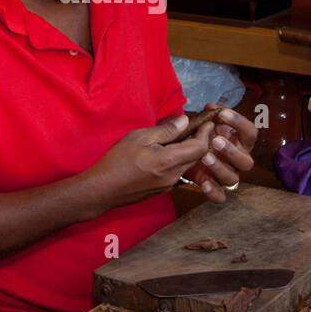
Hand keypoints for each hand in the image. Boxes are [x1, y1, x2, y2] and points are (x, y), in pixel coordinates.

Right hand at [89, 115, 215, 209]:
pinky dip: (180, 159)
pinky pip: (178, 172)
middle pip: (198, 157)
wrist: (103, 189)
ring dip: (191, 151)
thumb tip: (184, 121)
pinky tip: (170, 150)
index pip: (200, 147)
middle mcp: (173, 176)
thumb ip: (165, 130)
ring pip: (188, 165)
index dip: (206, 133)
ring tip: (184, 136)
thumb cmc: (117, 161)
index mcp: (168, 161)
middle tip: (199, 126)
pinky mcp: (163, 189)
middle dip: (202, 141)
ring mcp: (168, 185)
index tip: (207, 122)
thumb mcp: (139, 137)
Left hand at [182, 104, 256, 203]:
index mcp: (241, 142)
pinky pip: (220, 196)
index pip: (251, 133)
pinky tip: (204, 183)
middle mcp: (238, 160)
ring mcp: (228, 175)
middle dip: (231, 151)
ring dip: (220, 168)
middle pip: (246, 162)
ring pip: (232, 179)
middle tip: (215, 140)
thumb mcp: (206, 122)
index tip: (221, 113)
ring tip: (205, 157)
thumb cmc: (203, 134)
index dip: (239, 123)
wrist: (187, 152)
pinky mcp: (215, 187)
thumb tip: (211, 107)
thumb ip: (210, 115)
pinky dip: (214, 192)